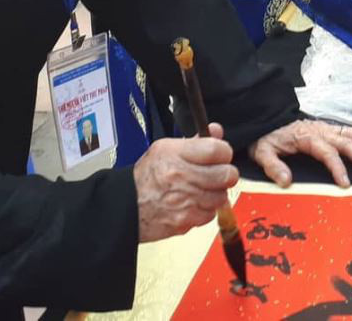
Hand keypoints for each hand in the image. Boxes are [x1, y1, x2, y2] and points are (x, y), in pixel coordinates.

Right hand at [132, 122, 239, 242]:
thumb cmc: (145, 178)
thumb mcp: (165, 150)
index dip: (224, 152)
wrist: (124, 206)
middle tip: (218, 174)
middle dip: (226, 174)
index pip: (218, 149)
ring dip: (216, 194)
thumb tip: (216, 131)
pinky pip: (210, 214)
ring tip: (202, 190)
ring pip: (221, 196)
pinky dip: (205, 211)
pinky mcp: (185, 220)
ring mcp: (185, 200)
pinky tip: (194, 204)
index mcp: (176, 154)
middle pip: (226, 174)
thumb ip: (195, 141)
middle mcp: (182, 176)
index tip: (221, 155)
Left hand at [249, 119, 351, 188]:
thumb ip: (273, 166)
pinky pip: (348, 130)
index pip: (327, 153)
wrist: (265, 118)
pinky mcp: (326, 127)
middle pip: (346, 141)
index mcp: (307, 137)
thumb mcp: (262, 152)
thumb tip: (286, 181)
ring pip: (351, 134)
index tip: (346, 183)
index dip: (338, 168)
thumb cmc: (266, 137)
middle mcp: (320, 130)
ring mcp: (325, 127)